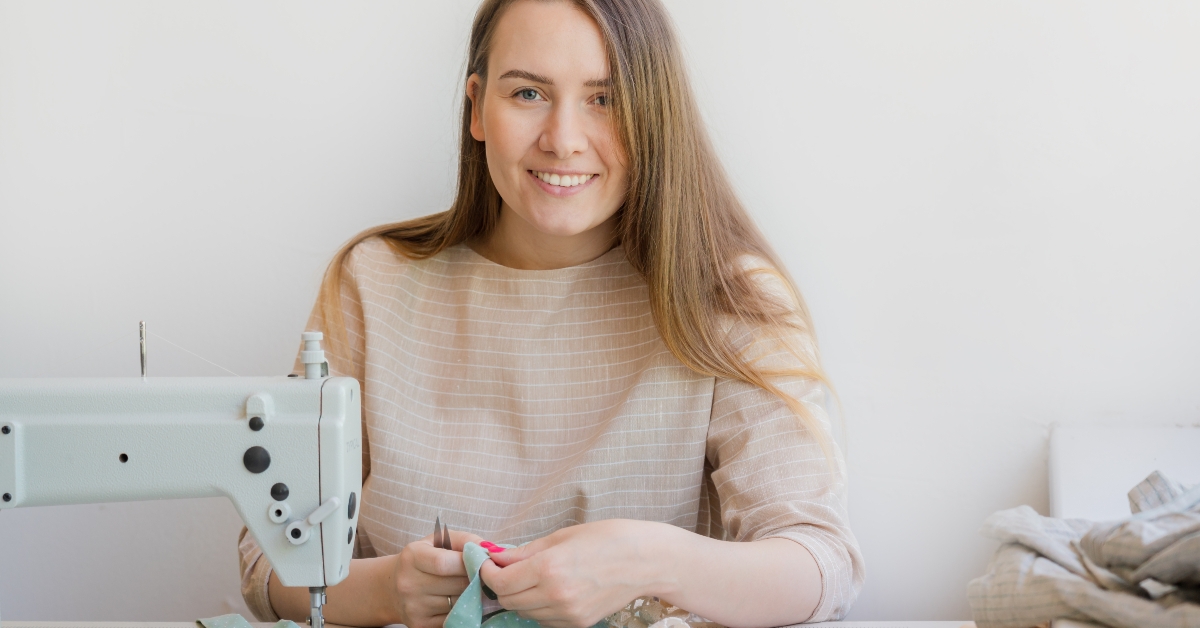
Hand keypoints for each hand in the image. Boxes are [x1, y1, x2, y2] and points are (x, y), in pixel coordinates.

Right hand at [385, 528, 484, 627]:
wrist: (392, 588)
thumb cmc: (422, 559)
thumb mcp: (437, 541)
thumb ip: (465, 540)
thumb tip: (490, 549)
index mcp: (412, 557)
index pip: (444, 563)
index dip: (468, 562)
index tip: (481, 561)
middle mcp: (409, 583)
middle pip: (456, 585)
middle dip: (476, 579)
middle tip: (485, 575)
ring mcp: (414, 607)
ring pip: (458, 603)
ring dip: (472, 596)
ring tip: (475, 587)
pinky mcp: (420, 625)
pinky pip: (452, 618)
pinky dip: (463, 610)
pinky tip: (464, 602)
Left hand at [479, 520, 673, 627]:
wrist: (647, 560)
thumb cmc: (608, 538)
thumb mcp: (562, 536)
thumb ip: (525, 551)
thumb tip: (496, 557)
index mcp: (549, 569)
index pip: (500, 581)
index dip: (487, 572)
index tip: (488, 563)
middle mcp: (556, 596)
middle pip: (508, 600)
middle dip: (500, 585)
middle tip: (504, 570)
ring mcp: (568, 614)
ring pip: (524, 613)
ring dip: (519, 597)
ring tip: (528, 578)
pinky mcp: (579, 623)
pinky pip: (545, 620)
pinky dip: (538, 607)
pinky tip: (548, 590)